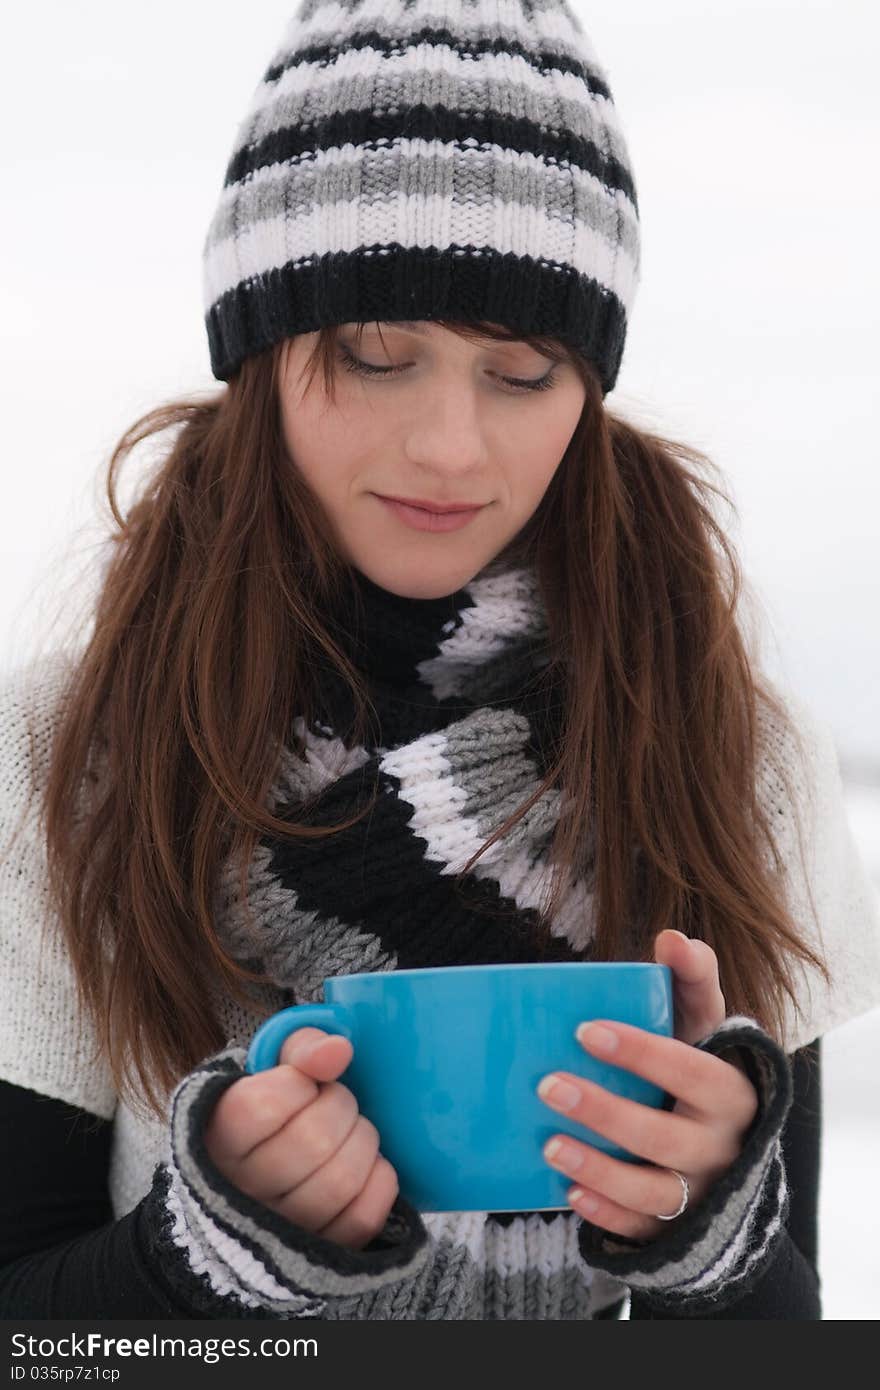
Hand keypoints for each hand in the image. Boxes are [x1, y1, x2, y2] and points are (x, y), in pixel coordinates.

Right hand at [204, 1026, 399, 1250]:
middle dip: (340, 1106)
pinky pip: (364, 1215)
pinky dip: (378, 1179)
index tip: (300, 1085)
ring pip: (342, 1178)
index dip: (300, 1083)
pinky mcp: (319, 1252)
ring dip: (361, 1142)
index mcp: (218, 1138)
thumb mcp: (272, 1069)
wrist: (260, 1180)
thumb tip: (338, 1051)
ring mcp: (279, 1232)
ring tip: (348, 1135)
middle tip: (333, 1104)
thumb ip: (301, 1047)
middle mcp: (239, 1192)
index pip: (268, 1103)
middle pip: (314, 1140)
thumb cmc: (271, 1117)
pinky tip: (363, 1165)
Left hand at [536, 930, 758, 1240]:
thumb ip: (691, 978)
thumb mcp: (703, 1025)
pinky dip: (604, 1211)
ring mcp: (701, 1194)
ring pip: (651, 1191)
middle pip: (664, 1137)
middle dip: (605, 1112)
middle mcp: (722, 1148)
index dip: (641, 1052)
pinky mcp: (676, 1230)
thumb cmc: (696, 1069)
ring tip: (549, 1143)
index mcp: (731, 1093)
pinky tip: (567, 1190)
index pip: (691, 1071)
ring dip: (598, 1167)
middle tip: (548, 1083)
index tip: (585, 1029)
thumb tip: (673, 937)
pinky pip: (639, 1229)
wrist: (725, 1150)